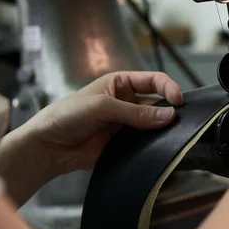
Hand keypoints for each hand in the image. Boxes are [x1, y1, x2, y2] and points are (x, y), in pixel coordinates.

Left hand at [34, 71, 182, 174]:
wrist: (48, 146)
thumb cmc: (67, 116)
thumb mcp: (102, 107)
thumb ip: (136, 113)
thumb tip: (169, 115)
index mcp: (120, 83)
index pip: (153, 80)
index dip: (168, 87)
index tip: (178, 100)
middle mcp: (126, 102)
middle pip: (157, 103)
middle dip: (169, 110)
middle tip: (180, 119)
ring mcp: (125, 124)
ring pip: (153, 125)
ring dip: (162, 129)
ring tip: (173, 135)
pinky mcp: (123, 145)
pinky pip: (145, 144)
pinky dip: (154, 146)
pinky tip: (160, 149)